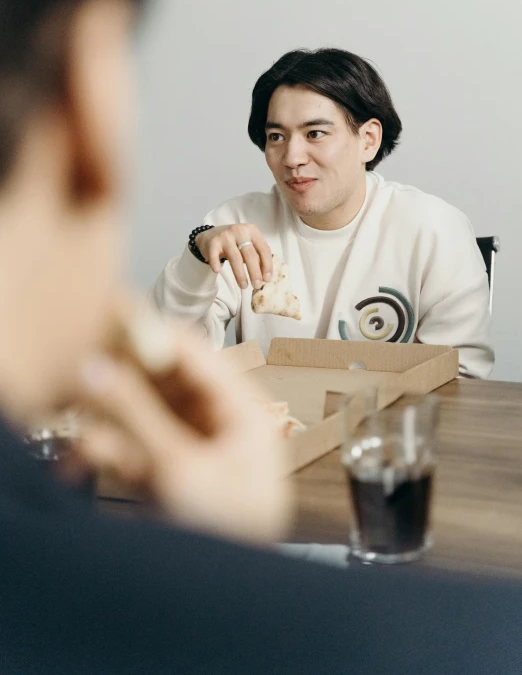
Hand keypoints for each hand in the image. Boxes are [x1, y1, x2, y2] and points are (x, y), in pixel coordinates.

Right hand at [77, 323, 290, 543]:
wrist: (230, 600)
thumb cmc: (234, 537)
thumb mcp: (181, 470)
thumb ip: (135, 415)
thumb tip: (99, 368)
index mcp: (242, 409)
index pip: (196, 354)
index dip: (153, 334)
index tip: (111, 320)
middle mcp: (219, 422)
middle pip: (164, 380)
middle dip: (122, 377)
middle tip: (86, 364)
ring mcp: (192, 446)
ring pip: (144, 411)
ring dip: (109, 417)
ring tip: (81, 414)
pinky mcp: (169, 471)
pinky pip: (135, 445)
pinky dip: (109, 449)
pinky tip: (87, 457)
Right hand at [196, 224, 271, 289]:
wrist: (211, 235)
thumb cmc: (234, 243)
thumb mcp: (248, 244)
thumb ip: (257, 256)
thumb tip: (265, 277)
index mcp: (252, 231)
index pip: (263, 249)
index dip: (267, 265)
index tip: (267, 279)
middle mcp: (240, 231)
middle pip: (250, 254)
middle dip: (255, 272)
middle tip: (257, 285)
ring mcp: (225, 236)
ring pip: (235, 257)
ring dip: (240, 274)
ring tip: (243, 286)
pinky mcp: (213, 242)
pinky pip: (214, 255)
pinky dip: (216, 264)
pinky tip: (218, 271)